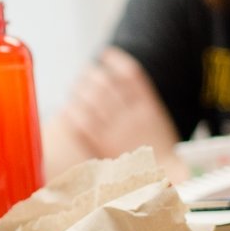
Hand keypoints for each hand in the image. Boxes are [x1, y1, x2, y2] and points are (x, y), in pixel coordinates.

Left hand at [62, 48, 177, 155]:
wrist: (160, 177)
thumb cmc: (156, 147)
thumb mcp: (156, 119)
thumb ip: (140, 99)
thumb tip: (118, 76)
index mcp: (149, 108)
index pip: (131, 74)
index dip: (116, 60)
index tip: (105, 53)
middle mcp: (131, 116)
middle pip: (106, 83)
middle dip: (92, 74)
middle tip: (86, 74)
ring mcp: (115, 130)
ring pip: (92, 98)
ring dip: (80, 89)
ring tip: (77, 86)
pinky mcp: (101, 145)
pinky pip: (81, 122)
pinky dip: (72, 111)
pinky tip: (69, 107)